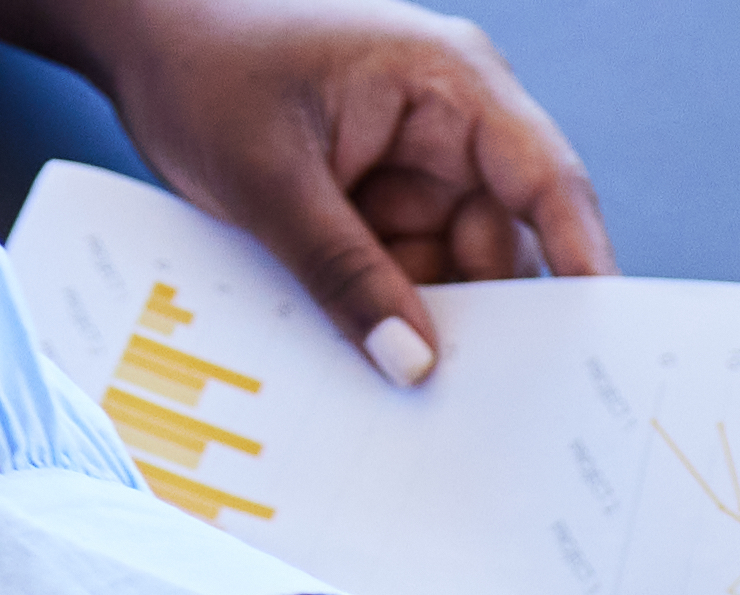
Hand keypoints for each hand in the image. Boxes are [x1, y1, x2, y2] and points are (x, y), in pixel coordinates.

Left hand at [26, 1, 607, 380]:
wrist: (140, 46)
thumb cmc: (203, 71)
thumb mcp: (269, 180)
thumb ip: (344, 274)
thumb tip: (414, 366)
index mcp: (448, 82)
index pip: (545, 179)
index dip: (581, 262)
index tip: (599, 344)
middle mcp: (452, 123)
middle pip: (503, 243)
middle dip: (482, 320)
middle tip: (468, 404)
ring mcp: (419, 166)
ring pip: (455, 274)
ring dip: (422, 324)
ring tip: (390, 380)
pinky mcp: (385, 202)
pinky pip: (407, 275)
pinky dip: (385, 315)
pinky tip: (361, 352)